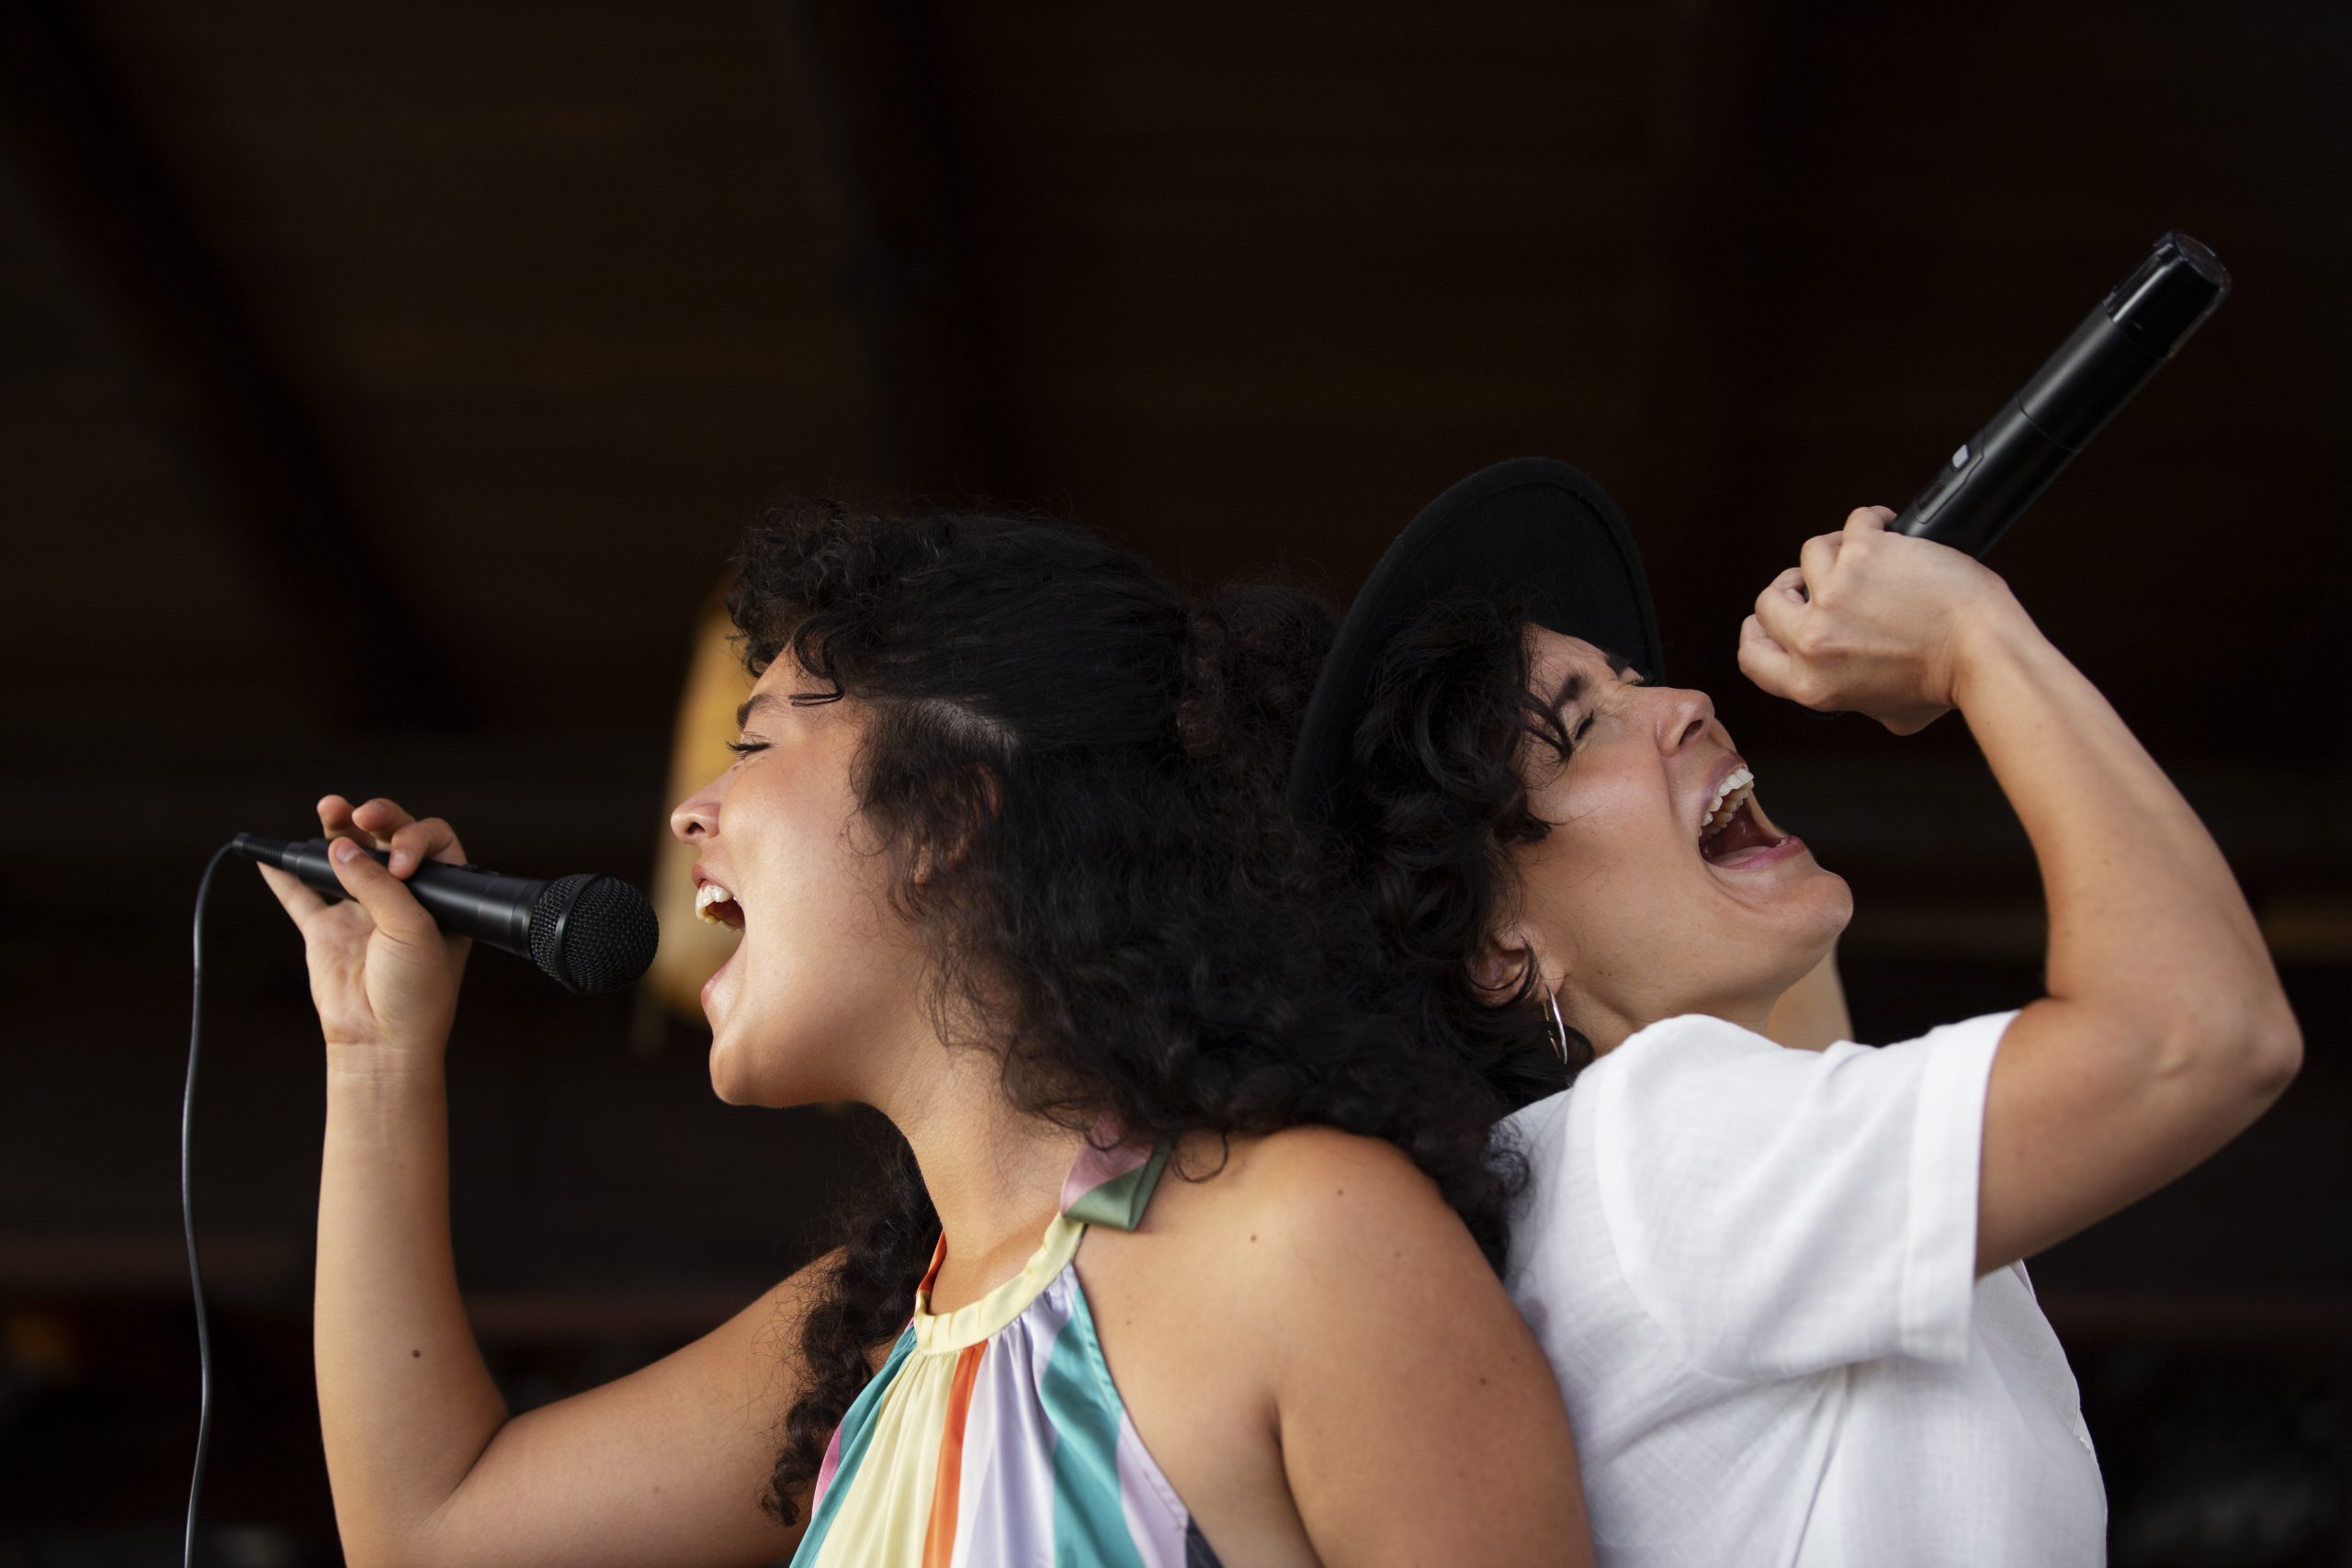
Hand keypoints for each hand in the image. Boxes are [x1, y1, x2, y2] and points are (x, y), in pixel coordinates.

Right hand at [256, 795, 473, 1060]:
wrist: (382, 1041)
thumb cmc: (417, 992)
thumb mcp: (411, 930)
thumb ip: (377, 886)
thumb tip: (341, 845)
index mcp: (440, 895)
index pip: (430, 843)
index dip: (413, 839)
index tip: (398, 862)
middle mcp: (403, 897)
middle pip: (385, 840)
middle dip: (374, 818)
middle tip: (359, 813)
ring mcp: (362, 911)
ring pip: (344, 858)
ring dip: (334, 831)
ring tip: (328, 807)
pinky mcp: (327, 929)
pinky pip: (300, 896)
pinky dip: (283, 875)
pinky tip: (268, 856)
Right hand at [1738, 506, 2027, 734]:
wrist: (1983, 651)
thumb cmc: (1948, 684)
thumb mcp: (1889, 714)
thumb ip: (1855, 699)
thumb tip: (1853, 686)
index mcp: (1811, 684)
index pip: (1754, 655)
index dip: (1760, 632)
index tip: (1777, 618)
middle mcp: (1814, 641)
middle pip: (1771, 600)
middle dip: (1794, 587)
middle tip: (1825, 581)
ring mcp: (1834, 594)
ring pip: (1812, 554)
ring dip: (1839, 550)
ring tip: (1870, 554)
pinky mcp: (1863, 555)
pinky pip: (1855, 523)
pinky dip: (1873, 521)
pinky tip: (1890, 528)